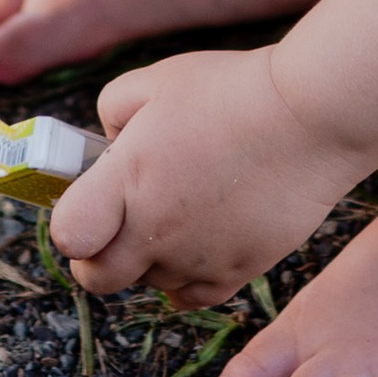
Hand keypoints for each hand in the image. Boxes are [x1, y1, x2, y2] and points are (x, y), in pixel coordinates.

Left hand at [47, 48, 365, 302]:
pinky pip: (192, 296)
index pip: (69, 236)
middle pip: (99, 278)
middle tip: (115, 224)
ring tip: (173, 215)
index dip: (71, 225)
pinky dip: (185, 278)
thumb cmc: (231, 89)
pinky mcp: (237, 271)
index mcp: (127, 179)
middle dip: (97, 255)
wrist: (308, 117)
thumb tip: (108, 143)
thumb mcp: (155, 80)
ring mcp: (197, 256)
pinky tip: (195, 243)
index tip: (85, 205)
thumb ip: (112, 112)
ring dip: (148, 260)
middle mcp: (156, 228)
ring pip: (149, 284)